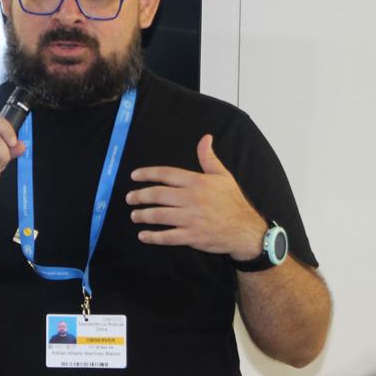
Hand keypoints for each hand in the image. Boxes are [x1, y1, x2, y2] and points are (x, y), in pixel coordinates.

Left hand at [126, 134, 266, 259]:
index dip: (147, 174)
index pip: (166, 174)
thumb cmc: (233, 201)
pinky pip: (167, 236)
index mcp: (197, 182)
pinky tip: (144, 235)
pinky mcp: (192, 236)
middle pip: (158, 195)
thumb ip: (209, 158)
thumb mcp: (223, 176)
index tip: (134, 176)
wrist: (245, 230)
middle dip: (140, 196)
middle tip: (130, 198)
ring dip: (143, 215)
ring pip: (159, 215)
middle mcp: (192, 199)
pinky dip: (153, 236)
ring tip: (135, 215)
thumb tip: (205, 138)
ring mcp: (191, 219)